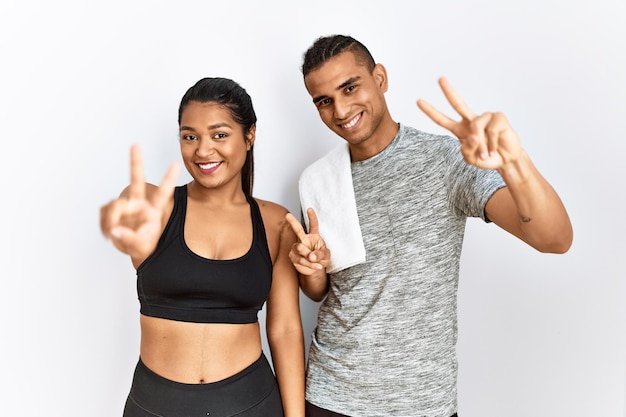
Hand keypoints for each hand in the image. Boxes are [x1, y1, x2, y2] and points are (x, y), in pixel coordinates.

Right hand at [100, 144, 179, 259]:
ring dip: (110, 221)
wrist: (134, 248)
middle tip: (135, 145)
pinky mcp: (113, 208)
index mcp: (153, 210)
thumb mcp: (140, 246)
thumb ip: (129, 239)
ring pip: (113, 206)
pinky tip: (110, 232)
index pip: (163, 193)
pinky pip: (104, 212)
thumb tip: (115, 230)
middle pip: (137, 180)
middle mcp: (140, 203)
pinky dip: (104, 224)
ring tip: (113, 234)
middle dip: (136, 162)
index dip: (168, 179)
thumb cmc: (143, 244)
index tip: (176, 164)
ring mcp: (126, 205)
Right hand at [284, 208, 330, 275]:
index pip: (313, 225)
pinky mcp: (293, 256)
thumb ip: (321, 254)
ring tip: (317, 263)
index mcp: (314, 236)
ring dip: (309, 258)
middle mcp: (304, 239)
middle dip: (292, 222)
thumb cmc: (321, 258)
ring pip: (299, 248)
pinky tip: (315, 266)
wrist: (315, 269)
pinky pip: (299, 260)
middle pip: (298, 229)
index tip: (310, 209)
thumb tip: (311, 256)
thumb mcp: (326, 256)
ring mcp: (297, 247)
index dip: (312, 217)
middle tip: (288, 215)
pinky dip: (309, 265)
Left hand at [417, 77, 522, 169]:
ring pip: (476, 126)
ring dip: (482, 145)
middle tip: (440, 78)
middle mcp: (471, 121)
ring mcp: (485, 117)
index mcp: (460, 130)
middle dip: (449, 91)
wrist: (506, 160)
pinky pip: (491, 130)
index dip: (431, 112)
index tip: (418, 101)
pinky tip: (495, 148)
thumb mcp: (472, 159)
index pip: (442, 120)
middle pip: (458, 103)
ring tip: (486, 154)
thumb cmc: (487, 158)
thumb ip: (466, 150)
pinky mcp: (498, 118)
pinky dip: (492, 143)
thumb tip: (473, 136)